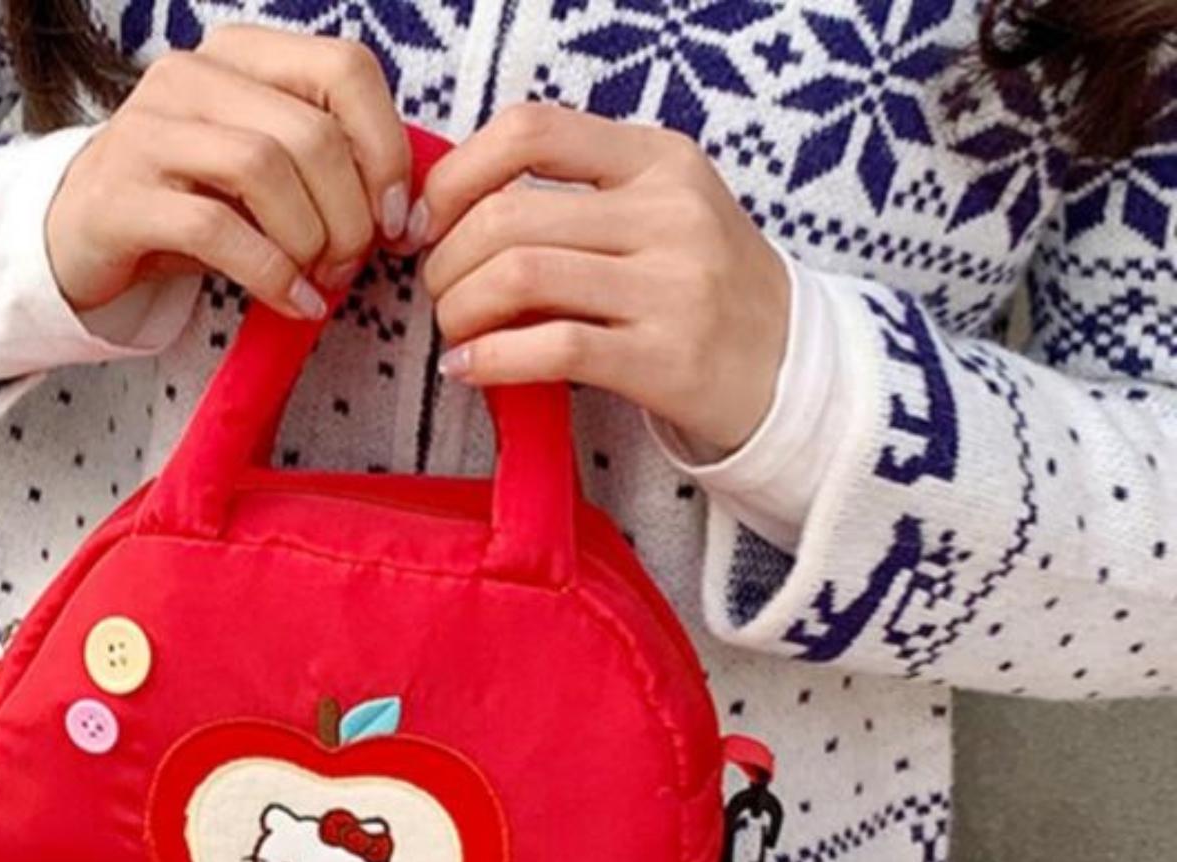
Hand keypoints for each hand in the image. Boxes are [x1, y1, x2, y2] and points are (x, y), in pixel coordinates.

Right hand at [46, 26, 410, 323]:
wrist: (80, 236)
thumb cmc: (190, 203)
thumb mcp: (263, 170)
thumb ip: (326, 165)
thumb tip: (402, 210)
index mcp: (241, 55)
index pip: (345, 68)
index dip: (386, 149)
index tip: (394, 218)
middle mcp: (192, 76)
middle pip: (311, 132)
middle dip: (350, 215)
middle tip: (349, 264)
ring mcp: (149, 131)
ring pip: (265, 169)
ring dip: (310, 240)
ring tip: (317, 281)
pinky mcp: (123, 196)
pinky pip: (217, 229)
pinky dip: (270, 274)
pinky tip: (292, 302)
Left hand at [416, 104, 789, 455]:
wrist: (793, 370)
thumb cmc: (703, 290)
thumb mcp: (662, 212)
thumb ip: (578, 196)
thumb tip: (456, 208)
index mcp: (658, 159)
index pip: (531, 131)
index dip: (456, 175)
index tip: (430, 222)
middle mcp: (668, 212)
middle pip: (507, 216)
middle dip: (446, 261)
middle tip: (440, 294)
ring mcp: (671, 286)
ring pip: (519, 277)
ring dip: (460, 310)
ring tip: (455, 332)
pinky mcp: (664, 358)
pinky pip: (551, 348)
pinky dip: (489, 360)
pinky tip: (467, 370)